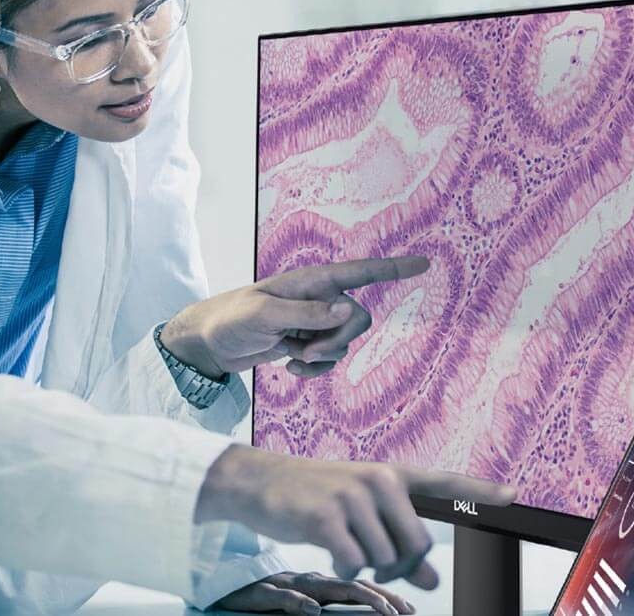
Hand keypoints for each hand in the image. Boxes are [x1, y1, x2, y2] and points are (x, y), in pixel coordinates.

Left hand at [160, 256, 429, 378]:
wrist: (207, 342)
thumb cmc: (230, 319)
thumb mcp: (264, 315)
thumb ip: (307, 314)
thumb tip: (348, 310)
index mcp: (312, 282)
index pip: (361, 272)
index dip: (394, 268)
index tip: (425, 263)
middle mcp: (318, 299)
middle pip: (359, 320)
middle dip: (338, 341)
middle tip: (307, 349)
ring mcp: (313, 322)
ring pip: (345, 343)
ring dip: (323, 357)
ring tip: (292, 356)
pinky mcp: (307, 342)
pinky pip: (330, 360)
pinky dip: (316, 369)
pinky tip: (291, 367)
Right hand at [194, 445, 516, 583]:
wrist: (259, 482)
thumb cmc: (313, 496)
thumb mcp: (358, 512)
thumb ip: (397, 539)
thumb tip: (431, 578)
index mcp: (389, 474)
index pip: (443, 482)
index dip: (479, 492)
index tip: (512, 496)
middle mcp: (376, 480)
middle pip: (415, 543)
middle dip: (400, 565)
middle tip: (376, 563)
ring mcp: (352, 496)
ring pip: (384, 556)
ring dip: (366, 566)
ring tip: (344, 547)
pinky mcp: (327, 516)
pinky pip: (354, 563)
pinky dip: (345, 569)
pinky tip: (330, 553)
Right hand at [213, 571, 415, 614]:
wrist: (215, 571)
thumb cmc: (263, 589)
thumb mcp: (301, 596)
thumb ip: (330, 600)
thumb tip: (372, 611)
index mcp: (318, 579)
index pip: (359, 581)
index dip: (386, 594)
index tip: (411, 608)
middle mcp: (306, 579)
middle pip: (349, 583)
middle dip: (381, 598)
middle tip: (405, 611)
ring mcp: (284, 583)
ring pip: (322, 589)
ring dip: (354, 598)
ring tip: (381, 611)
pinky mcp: (258, 591)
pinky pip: (278, 596)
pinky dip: (295, 604)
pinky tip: (311, 610)